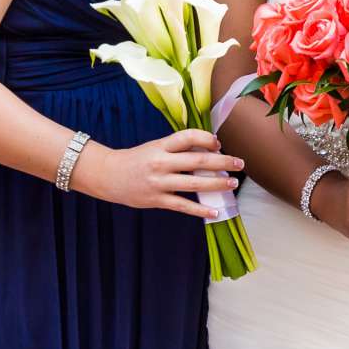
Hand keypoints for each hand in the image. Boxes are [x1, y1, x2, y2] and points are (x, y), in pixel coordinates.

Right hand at [73, 129, 243, 217]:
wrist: (108, 175)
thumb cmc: (137, 160)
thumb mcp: (155, 147)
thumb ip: (177, 148)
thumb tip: (209, 149)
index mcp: (161, 145)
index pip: (187, 136)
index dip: (206, 138)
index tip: (219, 143)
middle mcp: (161, 163)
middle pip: (197, 160)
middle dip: (222, 162)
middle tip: (240, 164)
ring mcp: (159, 182)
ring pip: (194, 183)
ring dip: (217, 184)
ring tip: (232, 184)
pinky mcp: (156, 200)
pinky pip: (183, 206)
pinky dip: (201, 210)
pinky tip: (215, 212)